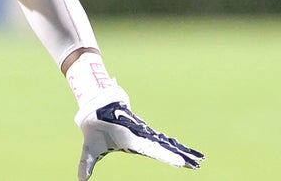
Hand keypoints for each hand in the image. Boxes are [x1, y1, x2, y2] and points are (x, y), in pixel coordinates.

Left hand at [76, 100, 204, 179]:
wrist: (97, 107)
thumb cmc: (94, 127)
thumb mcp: (90, 148)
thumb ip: (87, 163)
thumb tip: (80, 180)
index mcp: (131, 139)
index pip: (151, 149)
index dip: (166, 155)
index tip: (180, 161)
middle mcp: (141, 136)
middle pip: (165, 147)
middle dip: (182, 155)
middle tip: (199, 163)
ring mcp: (144, 135)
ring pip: (166, 144)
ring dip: (182, 151)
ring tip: (199, 159)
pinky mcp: (145, 134)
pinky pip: (162, 142)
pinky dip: (175, 147)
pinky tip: (185, 153)